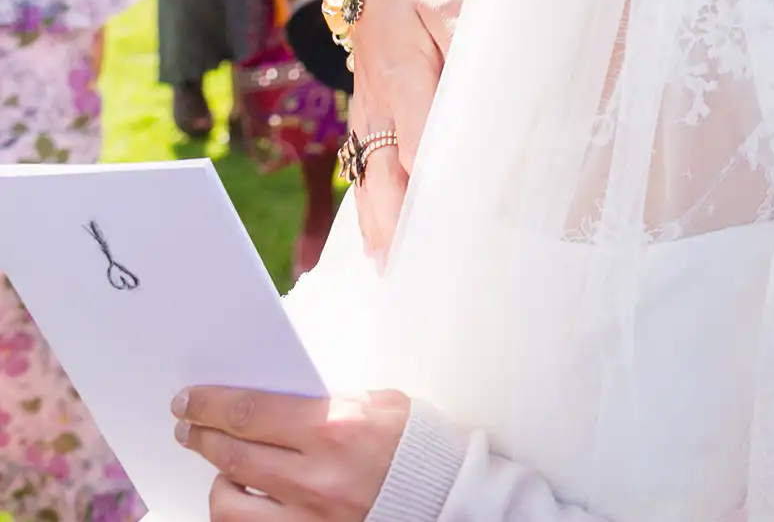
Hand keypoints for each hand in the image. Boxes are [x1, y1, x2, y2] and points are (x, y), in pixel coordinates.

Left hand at [174, 386, 407, 521]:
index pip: (250, 412)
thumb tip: (276, 400)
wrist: (449, 494)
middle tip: (188, 428)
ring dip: (217, 479)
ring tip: (221, 467)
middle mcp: (316, 475)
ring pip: (229, 502)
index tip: (188, 400)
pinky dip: (237, 513)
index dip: (209, 404)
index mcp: (336, 428)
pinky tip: (242, 498)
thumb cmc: (415, 445)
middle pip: (231, 452)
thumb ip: (328, 402)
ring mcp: (310, 516)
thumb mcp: (380, 405)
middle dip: (200, 436)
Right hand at [349, 0, 462, 262]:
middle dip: (400, 220)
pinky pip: (359, 174)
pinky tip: (375, 246)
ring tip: (393, 270)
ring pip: (369, 181)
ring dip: (380, 227)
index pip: (419, 135)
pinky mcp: (362, 124)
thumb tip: (478, 65)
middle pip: (387, 172)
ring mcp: (365, 118)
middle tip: (417, 265)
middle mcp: (378, 105)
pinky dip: (366, 212)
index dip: (436, 175)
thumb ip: (461, 30)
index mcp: (402, 74)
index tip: (458, 212)